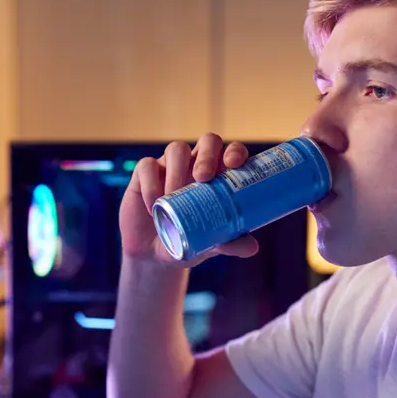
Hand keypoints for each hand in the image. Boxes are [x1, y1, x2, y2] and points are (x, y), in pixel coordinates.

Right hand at [120, 132, 258, 265]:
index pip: (231, 152)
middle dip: (207, 155)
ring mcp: (169, 166)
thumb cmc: (187, 241)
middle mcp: (196, 165)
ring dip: (176, 170)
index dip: (235, 151)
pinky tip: (153, 205)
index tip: (233, 164)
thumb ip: (230, 243)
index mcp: (218, 176)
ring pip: (177, 149)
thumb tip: (252, 248)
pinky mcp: (144, 174)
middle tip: (202, 178)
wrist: (153, 256)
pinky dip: (150, 185)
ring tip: (171, 197)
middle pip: (208, 141)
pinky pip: (147, 166)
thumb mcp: (210, 245)